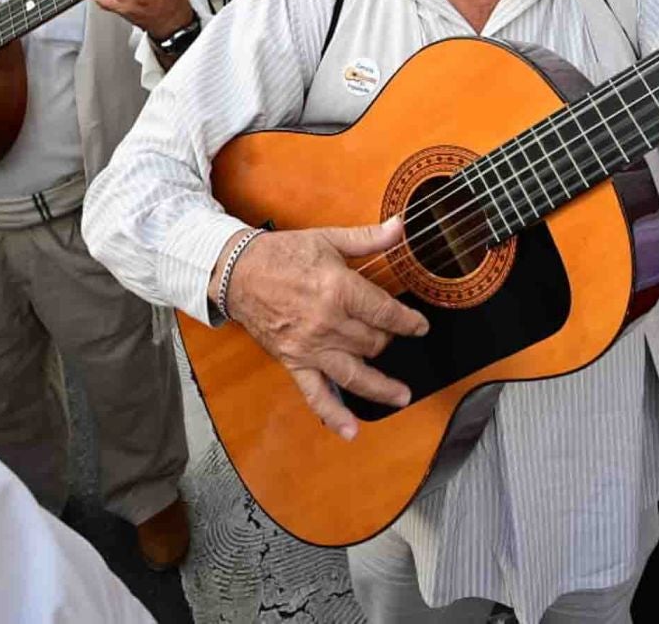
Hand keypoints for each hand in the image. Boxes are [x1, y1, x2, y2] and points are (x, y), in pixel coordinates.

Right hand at [220, 219, 430, 439]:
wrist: (238, 271)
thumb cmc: (283, 254)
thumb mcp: (329, 239)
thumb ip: (369, 238)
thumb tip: (401, 226)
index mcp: (340, 290)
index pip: (386, 313)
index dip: (408, 321)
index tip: (420, 326)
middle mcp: (328, 323)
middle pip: (374, 342)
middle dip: (387, 340)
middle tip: (390, 335)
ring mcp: (311, 347)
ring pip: (356, 374)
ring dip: (382, 387)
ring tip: (402, 396)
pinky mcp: (294, 362)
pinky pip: (316, 394)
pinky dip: (334, 415)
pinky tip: (351, 431)